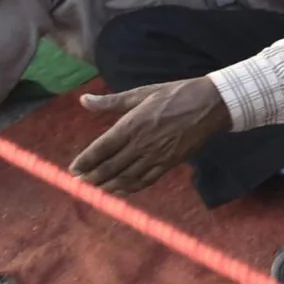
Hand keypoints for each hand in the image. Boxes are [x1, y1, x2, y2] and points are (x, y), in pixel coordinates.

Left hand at [70, 77, 230, 193]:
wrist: (210, 105)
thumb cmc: (175, 94)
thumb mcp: (141, 93)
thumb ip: (110, 101)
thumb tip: (83, 100)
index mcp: (131, 124)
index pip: (100, 148)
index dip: (85, 161)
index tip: (73, 170)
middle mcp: (141, 143)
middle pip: (110, 167)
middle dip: (92, 177)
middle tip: (80, 183)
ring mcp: (156, 156)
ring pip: (126, 177)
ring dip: (108, 186)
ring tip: (95, 190)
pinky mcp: (169, 163)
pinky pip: (145, 180)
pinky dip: (130, 188)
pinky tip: (120, 190)